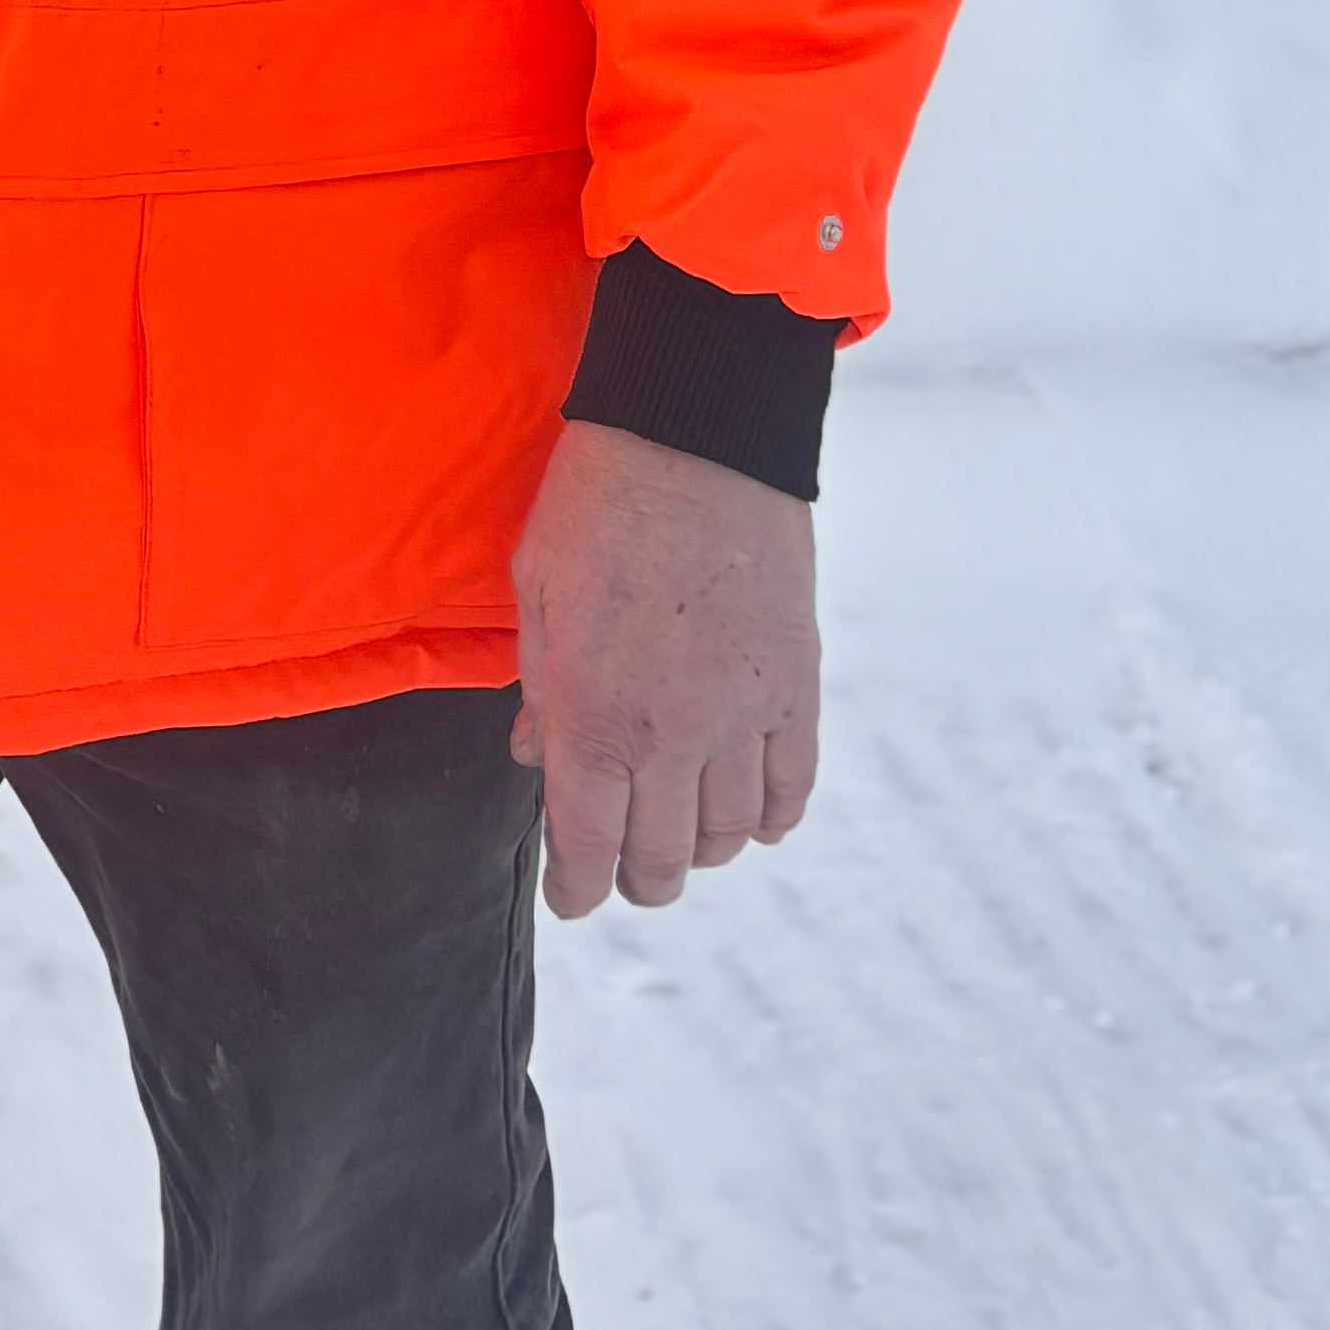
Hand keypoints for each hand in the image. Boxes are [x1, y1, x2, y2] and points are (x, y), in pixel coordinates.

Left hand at [510, 418, 819, 916]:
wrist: (697, 434)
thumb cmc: (598, 502)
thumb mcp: (537, 591)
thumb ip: (539, 689)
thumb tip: (533, 759)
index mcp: (594, 715)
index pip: (586, 849)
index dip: (576, 889)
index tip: (572, 895)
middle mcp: (671, 734)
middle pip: (662, 861)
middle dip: (635, 877)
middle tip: (621, 864)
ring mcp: (743, 716)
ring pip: (729, 837)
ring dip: (700, 851)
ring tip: (680, 835)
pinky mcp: (795, 688)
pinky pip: (791, 789)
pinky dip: (770, 818)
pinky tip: (751, 815)